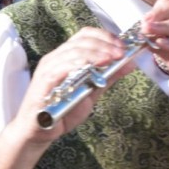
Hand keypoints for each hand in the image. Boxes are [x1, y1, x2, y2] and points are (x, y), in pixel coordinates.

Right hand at [9, 27, 132, 143]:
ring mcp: (48, 68)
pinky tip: (96, 65)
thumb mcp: (92, 92)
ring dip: (98, 52)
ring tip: (114, 58)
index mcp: (65, 57)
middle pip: (82, 40)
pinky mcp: (44, 80)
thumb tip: (130, 63)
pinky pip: (63, 66)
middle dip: (106, 44)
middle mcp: (55, 58)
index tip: (123, 46)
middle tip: (122, 53)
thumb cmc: (61, 112)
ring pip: (74, 50)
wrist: (38, 132)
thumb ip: (108, 77)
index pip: (85, 35)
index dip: (105, 36)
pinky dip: (81, 62)